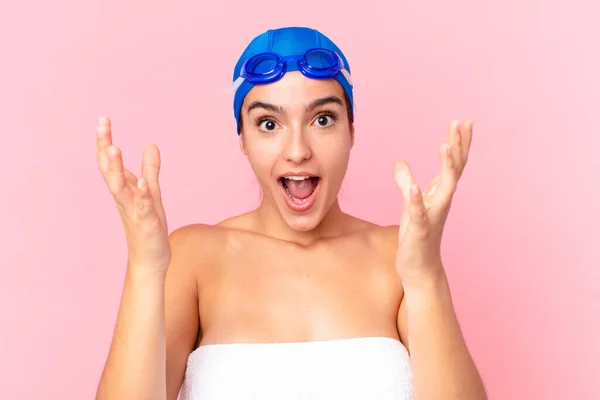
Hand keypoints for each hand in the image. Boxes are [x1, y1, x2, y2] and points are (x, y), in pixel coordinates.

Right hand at [96, 116, 170, 271]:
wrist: (150, 260)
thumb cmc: (148, 226)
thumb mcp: (152, 193)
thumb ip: (151, 170)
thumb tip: (151, 145)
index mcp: (124, 190)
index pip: (110, 164)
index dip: (105, 142)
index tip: (103, 119)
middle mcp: (124, 199)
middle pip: (110, 170)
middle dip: (105, 147)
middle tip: (102, 124)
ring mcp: (134, 211)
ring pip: (121, 187)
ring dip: (117, 168)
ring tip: (115, 148)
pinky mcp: (147, 223)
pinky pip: (143, 207)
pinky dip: (143, 195)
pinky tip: (145, 183)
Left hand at [393, 120, 472, 287]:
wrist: (419, 269)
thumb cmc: (418, 236)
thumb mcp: (409, 205)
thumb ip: (406, 183)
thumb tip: (400, 163)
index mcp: (440, 194)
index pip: (453, 164)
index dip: (458, 143)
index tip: (463, 120)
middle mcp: (442, 202)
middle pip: (454, 170)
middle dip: (458, 146)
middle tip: (462, 122)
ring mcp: (433, 216)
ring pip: (444, 189)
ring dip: (446, 168)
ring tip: (445, 146)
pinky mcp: (420, 231)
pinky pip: (419, 214)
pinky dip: (417, 201)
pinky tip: (416, 188)